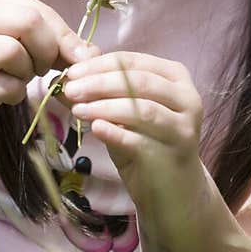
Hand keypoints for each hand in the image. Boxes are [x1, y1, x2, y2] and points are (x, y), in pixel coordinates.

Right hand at [0, 0, 99, 133]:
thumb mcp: (25, 42)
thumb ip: (57, 41)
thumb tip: (94, 55)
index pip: (38, 9)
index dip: (62, 38)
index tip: (73, 59)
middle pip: (28, 23)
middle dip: (45, 52)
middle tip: (40, 68)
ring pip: (15, 53)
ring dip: (27, 74)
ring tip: (16, 77)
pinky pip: (6, 86)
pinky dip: (14, 94)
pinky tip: (2, 92)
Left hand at [62, 52, 202, 205]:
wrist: (172, 190)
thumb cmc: (146, 145)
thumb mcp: (124, 114)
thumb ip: (102, 93)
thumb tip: (64, 79)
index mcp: (174, 78)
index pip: (132, 61)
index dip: (98, 65)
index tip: (70, 73)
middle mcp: (186, 98)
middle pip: (138, 82)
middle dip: (99, 83)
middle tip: (70, 89)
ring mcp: (182, 127)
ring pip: (141, 110)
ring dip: (105, 107)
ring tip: (77, 110)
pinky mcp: (173, 154)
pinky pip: (140, 140)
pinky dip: (115, 133)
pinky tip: (95, 129)